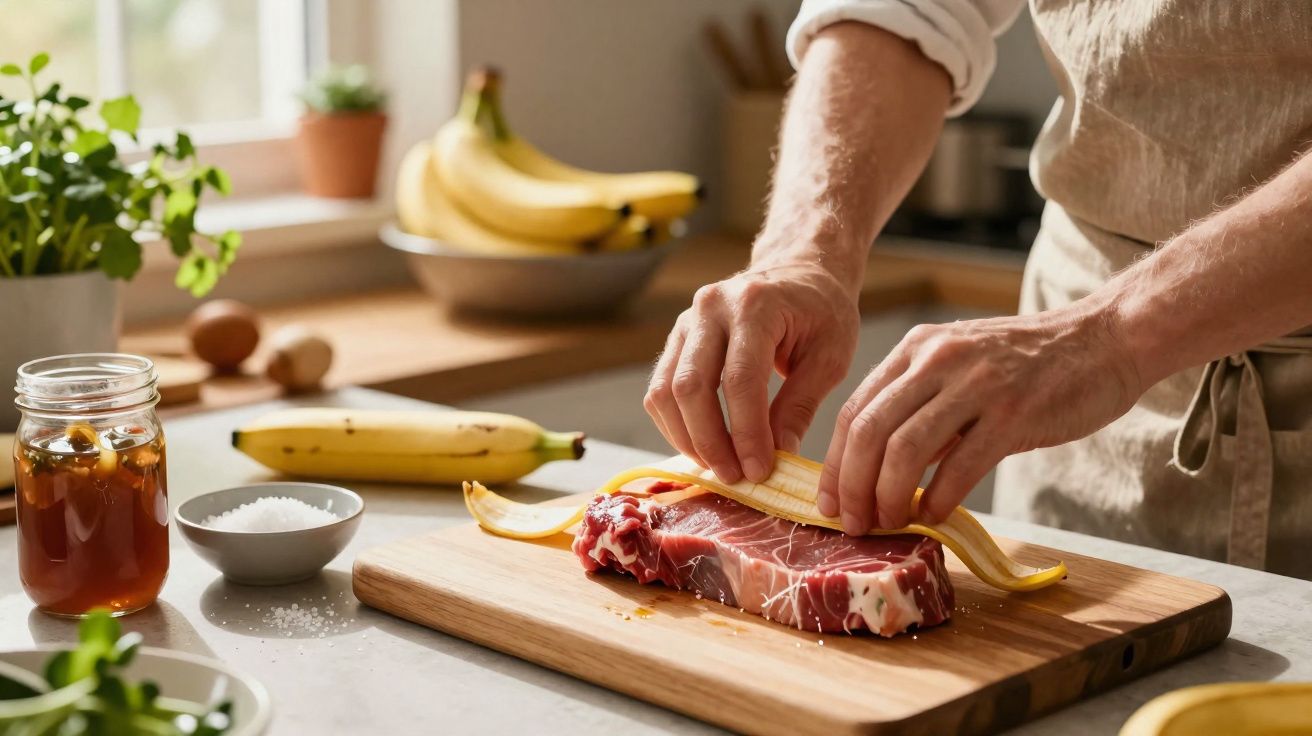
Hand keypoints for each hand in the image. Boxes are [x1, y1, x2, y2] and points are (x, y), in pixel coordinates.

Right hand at [645, 261, 858, 482]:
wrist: (800, 271)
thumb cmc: (822, 311)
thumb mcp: (829, 356)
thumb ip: (800, 406)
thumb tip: (778, 458)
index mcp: (755, 305)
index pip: (739, 379)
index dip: (746, 432)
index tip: (759, 470)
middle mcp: (710, 308)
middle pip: (691, 387)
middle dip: (710, 441)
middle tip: (735, 477)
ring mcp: (686, 321)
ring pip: (665, 391)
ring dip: (687, 438)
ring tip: (719, 467)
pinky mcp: (677, 338)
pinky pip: (659, 389)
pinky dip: (676, 425)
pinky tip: (703, 446)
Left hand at [818, 305, 1142, 533]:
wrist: (1104, 339)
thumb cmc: (1028, 363)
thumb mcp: (958, 365)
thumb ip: (918, 404)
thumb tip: (875, 468)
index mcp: (916, 349)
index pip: (855, 410)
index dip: (834, 464)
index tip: (830, 502)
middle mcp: (938, 360)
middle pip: (870, 431)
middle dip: (853, 487)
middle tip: (854, 523)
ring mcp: (975, 384)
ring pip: (905, 449)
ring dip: (890, 497)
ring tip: (892, 523)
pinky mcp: (1013, 412)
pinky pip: (959, 465)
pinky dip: (939, 499)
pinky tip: (935, 515)